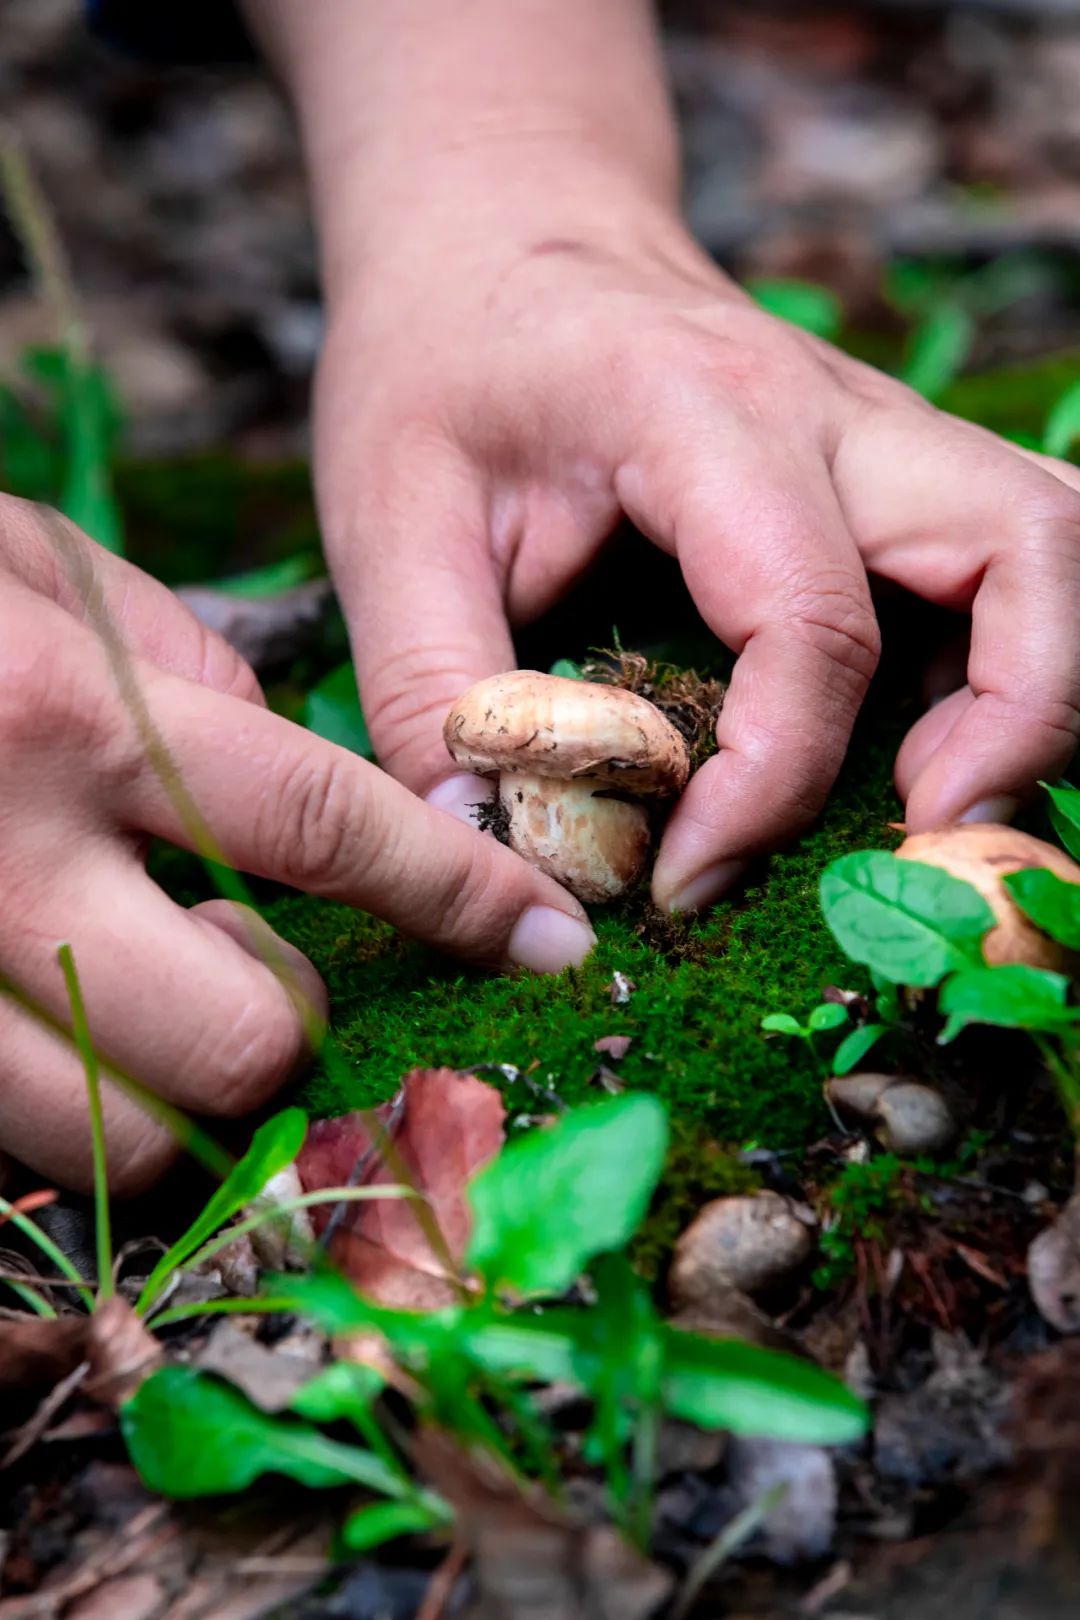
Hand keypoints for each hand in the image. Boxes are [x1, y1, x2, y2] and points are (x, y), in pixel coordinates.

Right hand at [0, 499, 594, 1190]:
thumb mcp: (29, 563)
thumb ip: (182, 664)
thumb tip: (293, 786)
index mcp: (61, 714)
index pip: (326, 829)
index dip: (460, 895)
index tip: (554, 945)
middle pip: (239, 1040)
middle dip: (289, 1025)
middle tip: (256, 957)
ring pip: (121, 1140)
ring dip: (182, 1092)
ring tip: (140, 991)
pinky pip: (11, 1150)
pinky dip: (76, 1112)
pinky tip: (63, 1019)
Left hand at [314, 195, 1079, 912]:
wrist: (501, 241)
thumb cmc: (442, 366)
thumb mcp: (389, 523)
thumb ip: (433, 692)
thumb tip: (497, 858)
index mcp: (702, 412)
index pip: (810, 618)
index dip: (771, 783)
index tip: (682, 878)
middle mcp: (833, 409)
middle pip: (1030, 548)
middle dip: (1011, 722)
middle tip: (914, 841)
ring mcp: (880, 432)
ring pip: (1053, 543)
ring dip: (1031, 686)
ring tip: (926, 799)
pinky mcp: (887, 470)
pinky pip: (1009, 559)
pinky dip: (1003, 659)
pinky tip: (911, 741)